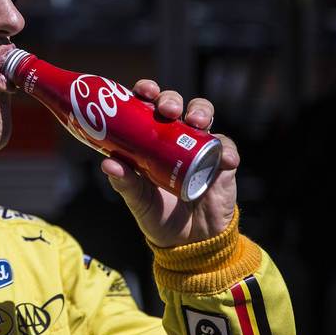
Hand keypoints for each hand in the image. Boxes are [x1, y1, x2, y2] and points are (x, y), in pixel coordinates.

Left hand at [101, 80, 237, 248]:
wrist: (190, 243)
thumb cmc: (158, 215)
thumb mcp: (139, 200)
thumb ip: (125, 183)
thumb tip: (108, 163)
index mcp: (150, 138)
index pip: (147, 105)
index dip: (146, 91)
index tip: (144, 91)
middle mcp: (175, 136)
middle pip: (175, 103)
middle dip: (171, 99)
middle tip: (168, 108)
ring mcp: (200, 146)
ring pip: (203, 114)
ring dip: (200, 111)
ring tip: (196, 121)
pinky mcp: (222, 162)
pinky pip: (227, 147)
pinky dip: (227, 150)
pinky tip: (225, 159)